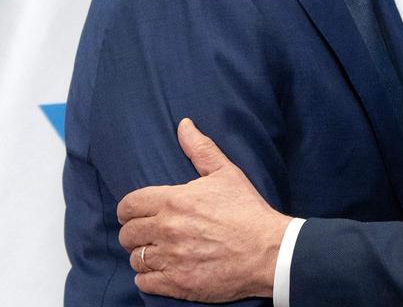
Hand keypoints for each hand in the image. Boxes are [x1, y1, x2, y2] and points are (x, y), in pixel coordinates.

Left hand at [117, 118, 292, 301]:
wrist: (268, 250)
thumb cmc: (248, 210)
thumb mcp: (227, 173)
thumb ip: (201, 149)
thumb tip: (184, 125)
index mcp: (175, 201)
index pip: (129, 206)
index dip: (128, 210)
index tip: (136, 214)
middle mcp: (167, 229)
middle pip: (127, 234)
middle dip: (135, 232)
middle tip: (151, 233)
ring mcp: (171, 258)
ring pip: (136, 258)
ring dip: (144, 255)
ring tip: (160, 252)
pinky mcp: (176, 283)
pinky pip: (144, 281)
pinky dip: (149, 277)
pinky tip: (164, 270)